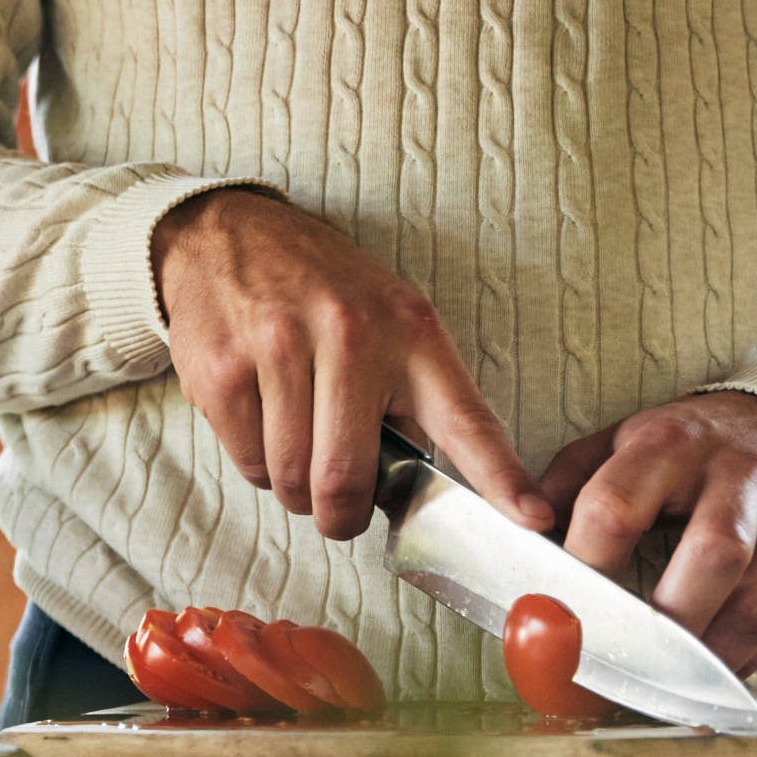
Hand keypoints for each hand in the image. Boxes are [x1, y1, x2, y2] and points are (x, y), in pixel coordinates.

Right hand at [152, 188, 547, 541]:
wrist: (228, 236)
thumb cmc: (320, 290)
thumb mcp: (389, 320)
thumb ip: (413, 398)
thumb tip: (422, 494)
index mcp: (412, 332)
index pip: (466, 420)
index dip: (501, 478)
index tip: (533, 520)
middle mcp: (351, 336)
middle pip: (347, 479)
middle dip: (342, 515)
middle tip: (341, 507)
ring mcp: (281, 349)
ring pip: (291, 480)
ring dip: (295, 489)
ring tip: (297, 444)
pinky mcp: (224, 370)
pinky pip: (247, 462)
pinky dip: (256, 463)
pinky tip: (262, 420)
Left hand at [538, 393, 756, 675]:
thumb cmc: (693, 448)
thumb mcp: (624, 441)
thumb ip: (565, 483)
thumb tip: (518, 537)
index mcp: (671, 444)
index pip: (617, 507)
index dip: (582, 569)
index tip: (553, 617)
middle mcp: (740, 477)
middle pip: (709, 557)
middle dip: (657, 624)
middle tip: (614, 666)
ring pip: (754, 604)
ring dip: (701, 659)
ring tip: (657, 691)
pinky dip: (740, 663)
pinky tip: (701, 684)